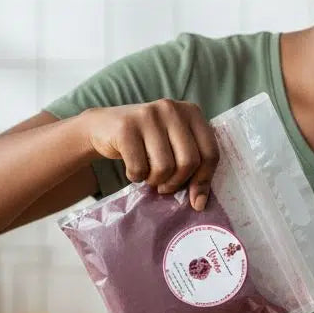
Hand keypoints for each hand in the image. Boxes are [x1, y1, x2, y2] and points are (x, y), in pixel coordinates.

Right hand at [83, 100, 219, 209]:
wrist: (103, 127)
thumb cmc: (146, 142)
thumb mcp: (174, 146)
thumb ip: (192, 166)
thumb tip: (200, 203)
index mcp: (192, 112)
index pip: (210, 152)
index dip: (204, 180)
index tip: (196, 200)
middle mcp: (172, 109)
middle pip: (189, 162)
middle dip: (176, 183)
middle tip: (165, 186)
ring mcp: (148, 115)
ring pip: (164, 167)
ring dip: (155, 180)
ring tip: (148, 175)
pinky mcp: (126, 127)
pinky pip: (139, 168)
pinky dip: (136, 176)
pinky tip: (132, 168)